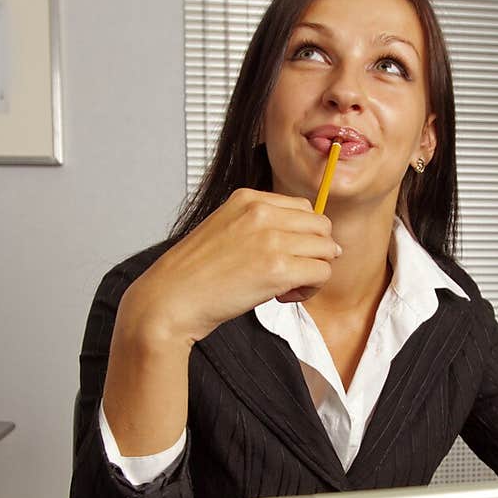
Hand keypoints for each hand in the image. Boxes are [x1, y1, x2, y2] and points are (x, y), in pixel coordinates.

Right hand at [122, 189, 341, 344]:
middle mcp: (262, 213)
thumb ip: (260, 226)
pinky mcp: (278, 269)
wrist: (171, 299)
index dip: (302, 235)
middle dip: (314, 252)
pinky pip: (321, 273)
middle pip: (321, 226)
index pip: (304, 208)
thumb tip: (306, 239)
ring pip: (327, 250)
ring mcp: (271, 239)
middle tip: (290, 273)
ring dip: (314, 272)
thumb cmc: (194, 275)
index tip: (285, 254)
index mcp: (248, 198)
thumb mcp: (225, 229)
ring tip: (286, 287)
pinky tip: (283, 297)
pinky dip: (310, 289)